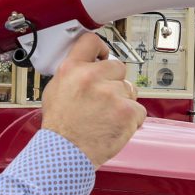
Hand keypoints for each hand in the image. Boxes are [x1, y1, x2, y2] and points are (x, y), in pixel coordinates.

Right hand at [40, 32, 144, 167]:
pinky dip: (132, 119)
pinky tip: (116, 126)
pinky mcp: (127, 111)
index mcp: (72, 69)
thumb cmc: (59, 128)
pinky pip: (139, 109)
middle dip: (114, 81)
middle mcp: (92, 77)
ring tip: (107, 116)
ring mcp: (111, 94)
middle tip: (105, 99)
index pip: (90, 41)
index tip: (104, 55)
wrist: (66, 153)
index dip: (101, 48)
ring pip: (129, 89)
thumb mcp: (54, 91)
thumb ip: (72, 74)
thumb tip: (87, 66)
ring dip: (123, 101)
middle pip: (118, 66)